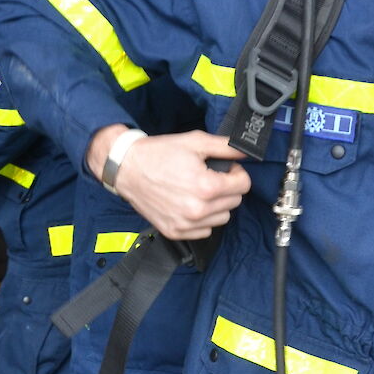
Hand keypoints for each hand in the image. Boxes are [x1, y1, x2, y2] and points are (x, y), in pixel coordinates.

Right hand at [85, 126, 249, 240]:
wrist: (127, 168)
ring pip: (222, 218)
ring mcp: (186, 224)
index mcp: (206, 187)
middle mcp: (198, 209)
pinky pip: (205, 230)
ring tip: (199, 190)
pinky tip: (190, 203)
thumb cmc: (159, 154)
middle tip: (209, 176)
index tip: (225, 169)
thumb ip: (225, 146)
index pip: (244, 185)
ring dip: (217, 205)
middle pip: (234, 202)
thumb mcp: (195, 141)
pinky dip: (202, 219)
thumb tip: (246, 151)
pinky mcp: (175, 232)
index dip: (236, 173)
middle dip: (227, 187)